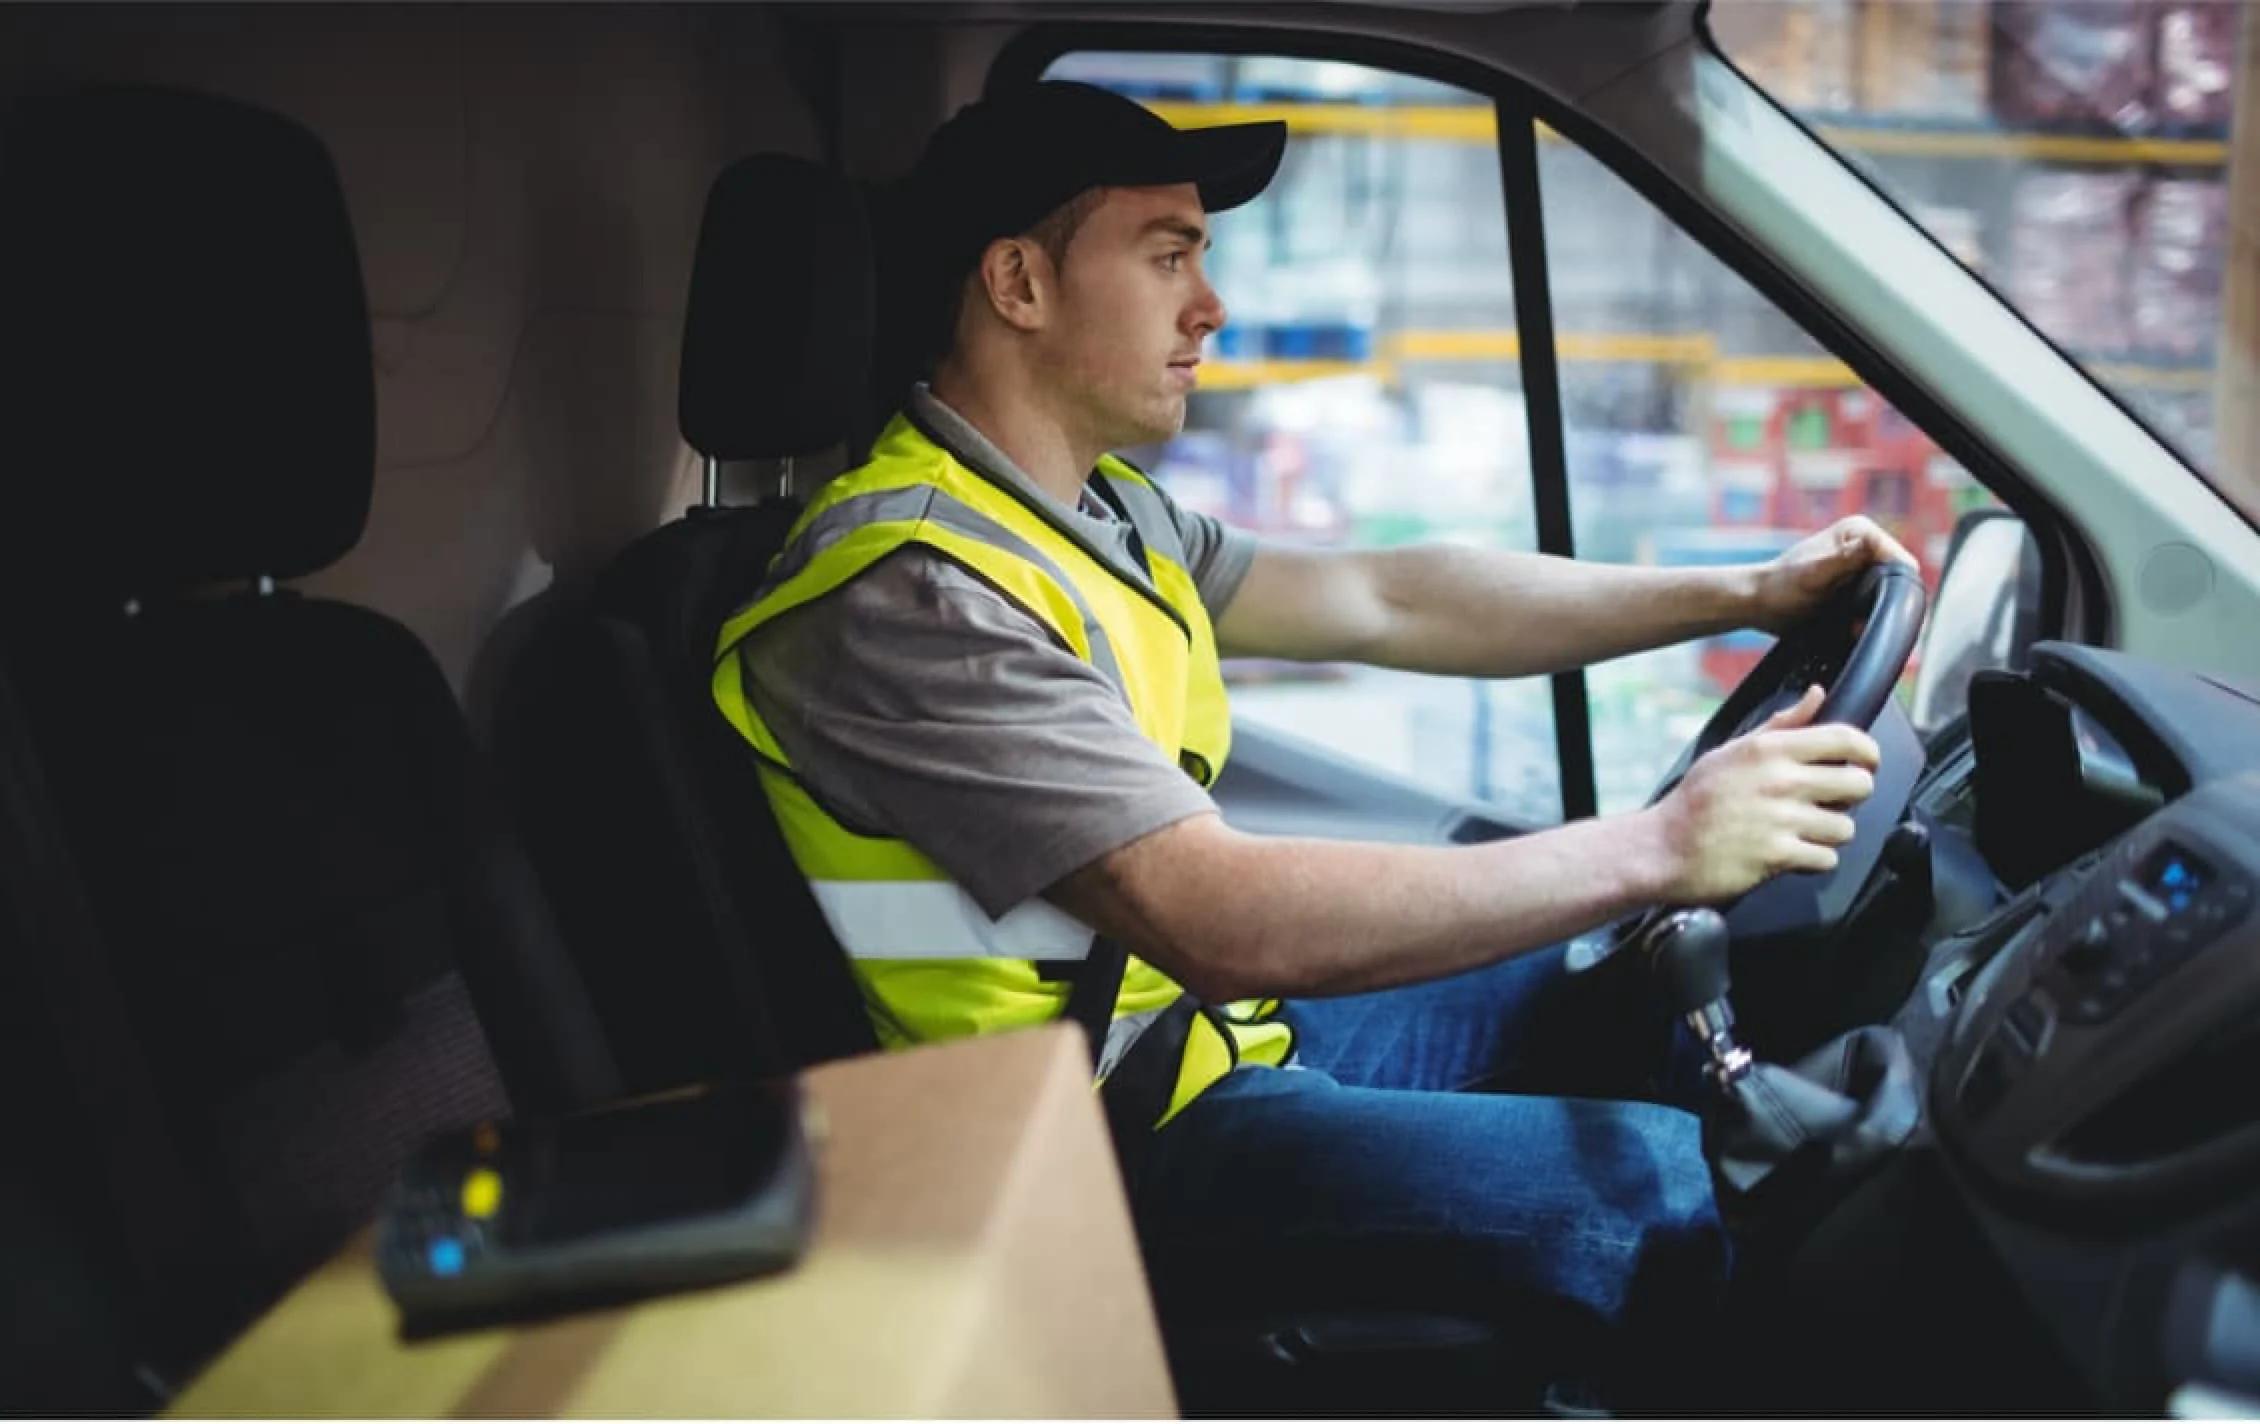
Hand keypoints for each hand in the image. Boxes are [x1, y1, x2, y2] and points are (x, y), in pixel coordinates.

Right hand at [1638, 685, 1880, 903]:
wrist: (1663, 847)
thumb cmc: (1696, 800)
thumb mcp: (1733, 750)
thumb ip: (1781, 724)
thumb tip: (1817, 694)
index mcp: (1770, 750)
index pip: (1846, 739)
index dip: (1867, 751)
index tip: (1865, 762)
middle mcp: (1780, 781)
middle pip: (1858, 784)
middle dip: (1851, 795)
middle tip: (1831, 800)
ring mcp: (1781, 820)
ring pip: (1845, 827)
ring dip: (1830, 832)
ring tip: (1804, 830)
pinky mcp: (1778, 856)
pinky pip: (1826, 858)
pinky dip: (1814, 859)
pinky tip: (1793, 852)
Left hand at [1749, 516, 1918, 635]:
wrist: (1760, 605)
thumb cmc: (1780, 587)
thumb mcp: (1812, 574)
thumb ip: (1842, 559)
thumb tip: (1870, 545)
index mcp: (1860, 531)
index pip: (1900, 560)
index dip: (1898, 587)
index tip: (1880, 609)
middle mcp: (1866, 545)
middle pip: (1899, 579)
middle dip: (1886, 604)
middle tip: (1860, 624)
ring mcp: (1863, 567)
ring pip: (1890, 595)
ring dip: (1876, 614)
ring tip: (1851, 627)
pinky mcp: (1858, 586)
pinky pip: (1876, 604)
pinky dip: (1867, 619)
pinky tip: (1849, 628)